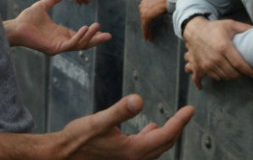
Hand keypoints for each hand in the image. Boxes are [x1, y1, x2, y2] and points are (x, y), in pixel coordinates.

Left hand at [3, 0, 111, 54]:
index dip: (91, 33)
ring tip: (98, 27)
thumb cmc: (26, 19)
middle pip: (83, 43)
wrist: (16, 26)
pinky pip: (70, 44)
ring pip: (79, 44)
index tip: (101, 27)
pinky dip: (79, 37)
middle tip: (109, 36)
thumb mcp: (43, 6)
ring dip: (89, 37)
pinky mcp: (53, 48)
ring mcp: (58, 46)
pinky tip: (85, 29)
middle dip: (96, 40)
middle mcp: (61, 42)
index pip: (80, 36)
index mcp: (60, 34)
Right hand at [64, 94, 194, 158]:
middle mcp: (134, 159)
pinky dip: (151, 139)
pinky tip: (147, 129)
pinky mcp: (120, 158)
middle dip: (177, 128)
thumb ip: (121, 110)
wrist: (61, 155)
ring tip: (173, 122)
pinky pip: (144, 149)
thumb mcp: (100, 121)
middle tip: (187, 113)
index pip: (165, 135)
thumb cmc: (78, 138)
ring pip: (155, 148)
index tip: (191, 109)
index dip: (180, 121)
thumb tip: (140, 100)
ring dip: (166, 135)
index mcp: (134, 151)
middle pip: (164, 144)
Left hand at [138, 0, 167, 40]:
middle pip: (142, 18)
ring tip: (147, 37)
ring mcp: (144, 10)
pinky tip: (147, 38)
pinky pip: (145, 26)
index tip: (145, 26)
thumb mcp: (159, 4)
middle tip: (146, 34)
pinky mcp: (146, 16)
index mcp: (144, 1)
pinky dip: (146, 32)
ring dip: (145, 31)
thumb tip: (154, 15)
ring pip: (143, 23)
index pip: (143, 13)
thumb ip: (154, 8)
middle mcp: (142, 5)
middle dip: (145, 26)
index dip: (144, 21)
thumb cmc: (168, 1)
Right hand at [182, 18, 252, 89]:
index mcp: (224, 47)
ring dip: (231, 76)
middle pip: (232, 73)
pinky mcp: (201, 67)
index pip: (239, 64)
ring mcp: (208, 63)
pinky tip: (224, 73)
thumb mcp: (230, 25)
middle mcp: (215, 57)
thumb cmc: (214, 27)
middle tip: (244, 72)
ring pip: (224, 77)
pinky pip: (214, 77)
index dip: (248, 70)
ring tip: (235, 71)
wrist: (194, 30)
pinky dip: (221, 77)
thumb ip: (245, 28)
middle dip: (241, 74)